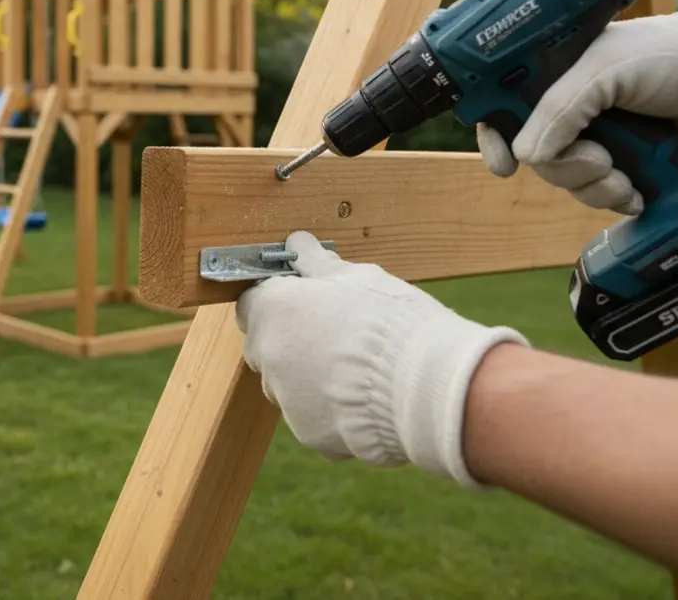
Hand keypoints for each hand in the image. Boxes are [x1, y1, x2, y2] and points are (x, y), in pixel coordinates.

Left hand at [236, 232, 528, 488]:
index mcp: (274, 309)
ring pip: (286, 385)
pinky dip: (329, 410)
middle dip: (290, 341)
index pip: (253, 303)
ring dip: (307, 378)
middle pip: (265, 346)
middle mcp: (268, 354)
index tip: (301, 302)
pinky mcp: (308, 433)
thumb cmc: (394, 322)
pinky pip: (311, 417)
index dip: (277, 302)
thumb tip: (299, 245)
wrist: (425, 385)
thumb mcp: (359, 278)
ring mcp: (285, 398)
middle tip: (332, 336)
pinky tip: (364, 398)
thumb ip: (318, 264)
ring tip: (355, 371)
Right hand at [478, 0, 677, 215]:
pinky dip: (614, 198)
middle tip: (601, 158)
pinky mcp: (621, 162)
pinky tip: (635, 190)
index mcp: (550, 77)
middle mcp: (567, 109)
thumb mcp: (603, 72)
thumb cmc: (667, 55)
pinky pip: (597, 194)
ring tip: (624, 173)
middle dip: (565, 168)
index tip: (505, 165)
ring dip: (596, 187)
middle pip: (535, 158)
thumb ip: (560, 110)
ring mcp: (594, 137)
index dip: (496, 139)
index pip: (501, 110)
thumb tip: (527, 155)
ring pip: (566, 182)